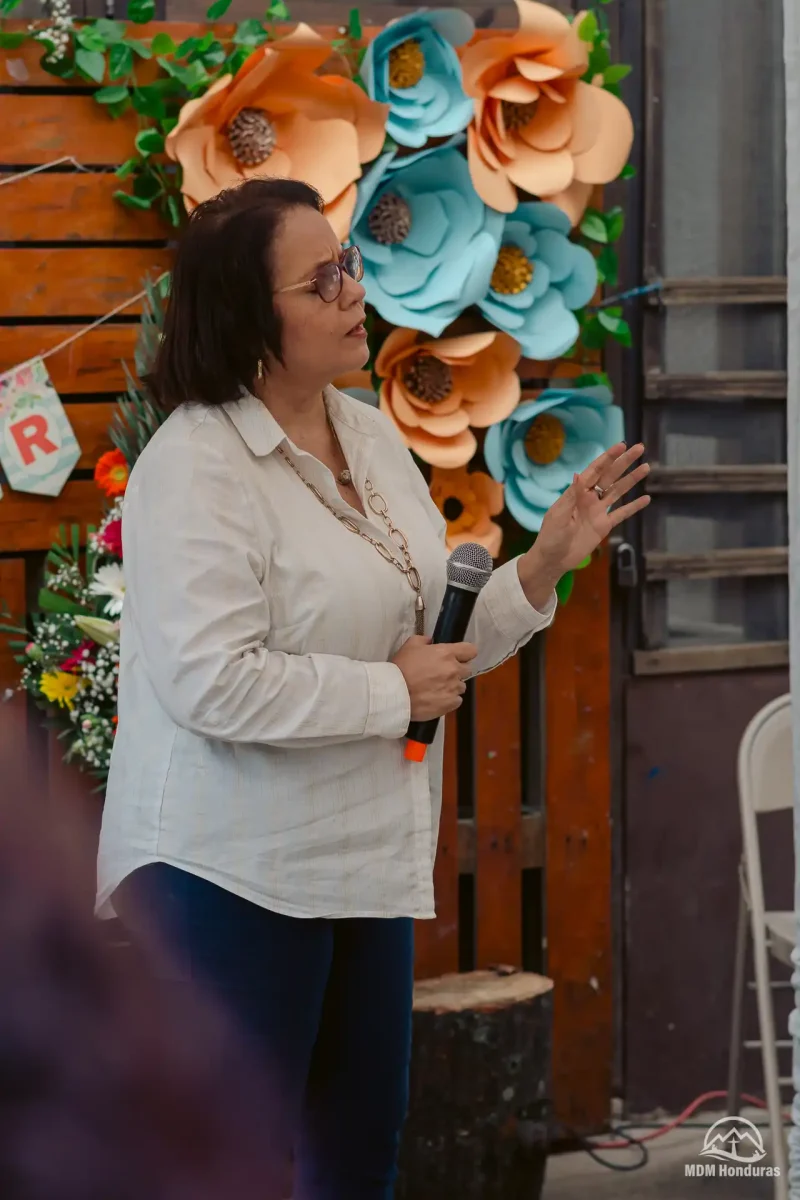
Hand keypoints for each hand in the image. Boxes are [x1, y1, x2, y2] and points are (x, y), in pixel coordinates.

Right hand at [391, 636, 477, 721]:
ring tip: (438, 689)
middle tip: (443, 674)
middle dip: (457, 671)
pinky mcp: (451, 703)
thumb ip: (424, 640)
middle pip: (467, 669)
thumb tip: (431, 642)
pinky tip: (437, 699)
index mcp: (447, 653)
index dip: (465, 653)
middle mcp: (454, 670)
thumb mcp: (410, 645)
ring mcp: (454, 688)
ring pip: (462, 686)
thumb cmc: (402, 667)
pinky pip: (457, 700)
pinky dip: (450, 700)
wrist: (395, 693)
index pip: (471, 650)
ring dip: (453, 686)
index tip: (458, 657)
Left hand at [518, 443, 649, 606]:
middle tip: (639, 448)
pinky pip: (621, 514)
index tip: (621, 445)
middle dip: (624, 462)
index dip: (608, 458)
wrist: (553, 560)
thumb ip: (572, 495)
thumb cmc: (550, 536)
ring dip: (631, 480)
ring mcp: (598, 512)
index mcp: (576, 492)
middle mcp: (589, 498)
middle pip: (610, 476)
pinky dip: (634, 507)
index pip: (595, 471)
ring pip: (618, 491)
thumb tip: (579, 474)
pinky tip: (646, 499)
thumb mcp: (558, 515)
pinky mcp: (604, 526)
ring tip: (646, 467)